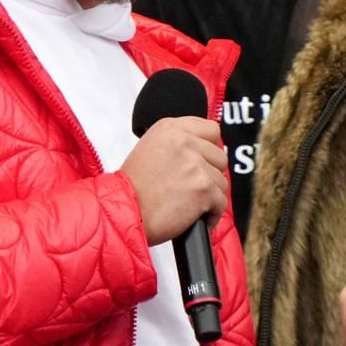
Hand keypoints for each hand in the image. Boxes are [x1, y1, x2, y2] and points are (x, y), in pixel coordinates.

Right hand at [120, 116, 227, 244]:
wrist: (123, 212)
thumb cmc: (131, 189)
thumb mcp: (149, 149)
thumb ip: (177, 144)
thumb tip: (203, 150)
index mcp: (170, 129)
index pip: (211, 130)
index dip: (208, 149)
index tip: (202, 162)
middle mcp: (184, 142)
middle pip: (220, 157)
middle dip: (209, 175)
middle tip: (190, 187)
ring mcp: (195, 165)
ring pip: (222, 182)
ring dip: (209, 196)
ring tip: (187, 204)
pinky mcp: (203, 188)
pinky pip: (221, 203)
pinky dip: (211, 215)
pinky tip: (194, 217)